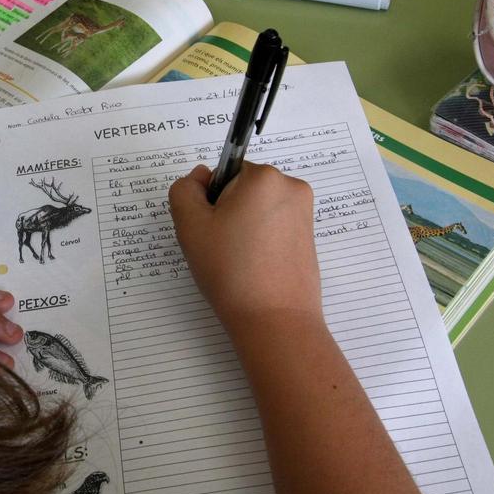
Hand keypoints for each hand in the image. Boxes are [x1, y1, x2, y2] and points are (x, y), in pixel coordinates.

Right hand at [168, 163, 321, 338]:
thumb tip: (200, 176)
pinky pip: (275, 228)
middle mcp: (292, 187)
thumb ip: (184, 190)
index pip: (224, 173)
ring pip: (258, 210)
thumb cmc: (230, 270)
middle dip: (229, 213)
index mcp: (264, 177)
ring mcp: (305, 214)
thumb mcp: (190, 225)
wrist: (274, 320)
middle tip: (221, 248)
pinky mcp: (309, 238)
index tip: (212, 230)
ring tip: (239, 261)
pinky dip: (261, 242)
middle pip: (244, 190)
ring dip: (244, 228)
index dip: (211, 201)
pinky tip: (255, 268)